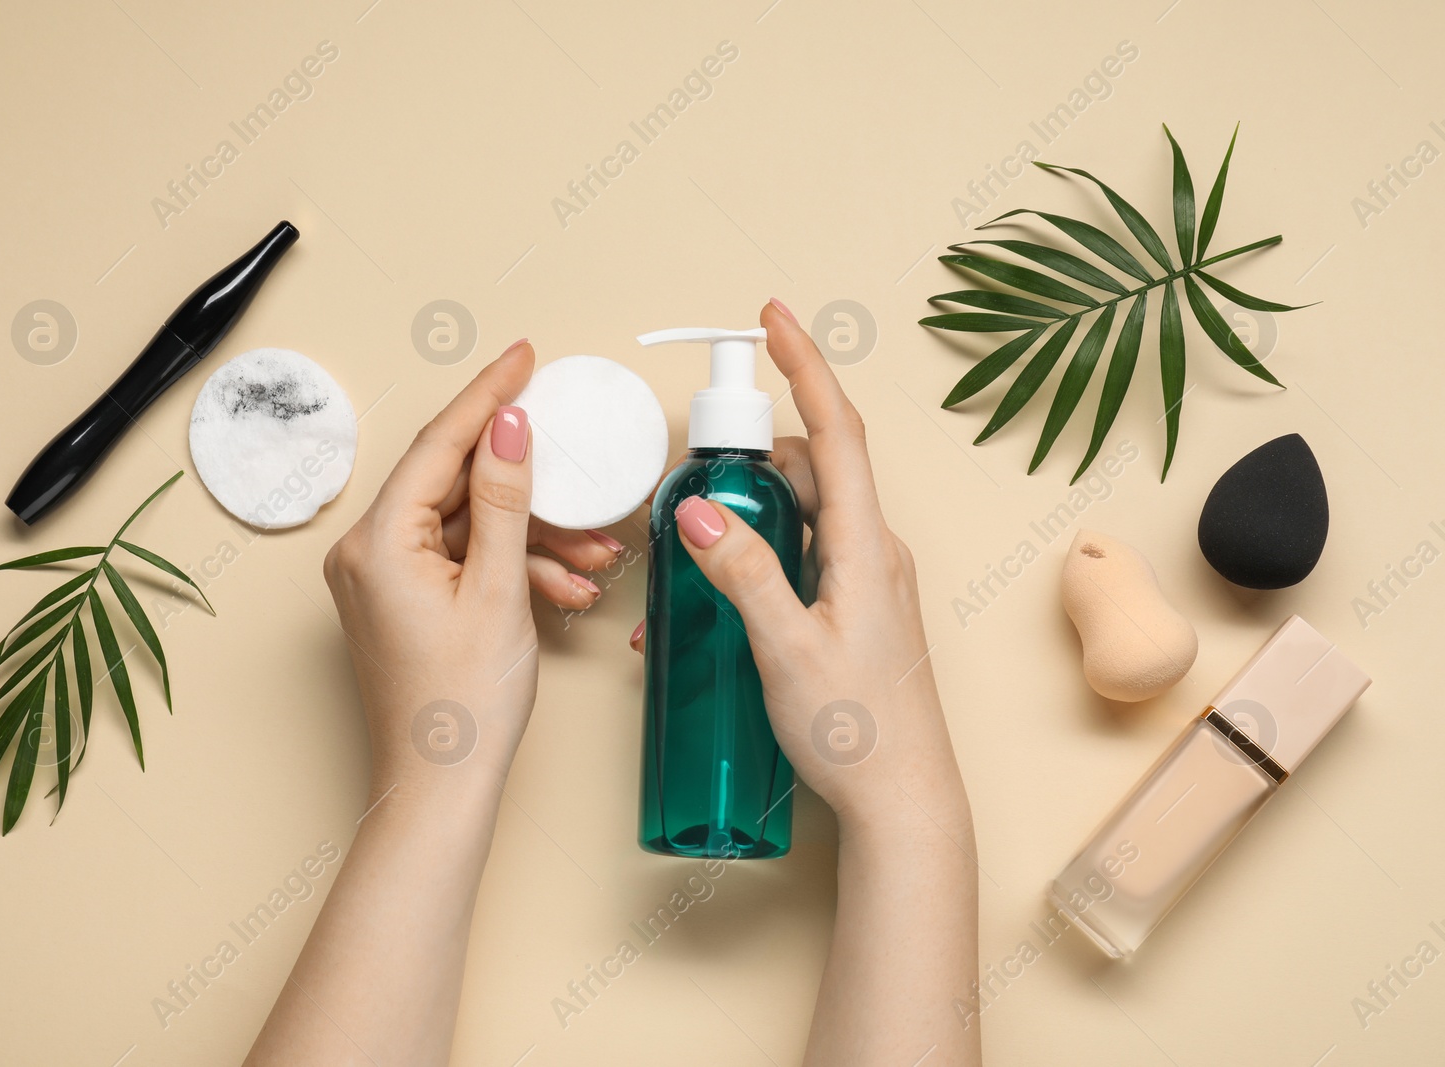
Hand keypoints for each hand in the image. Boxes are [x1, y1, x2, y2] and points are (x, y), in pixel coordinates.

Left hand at [322, 340, 621, 796]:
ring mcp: (384, 579)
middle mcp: (367, 552)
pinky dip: (513, 567)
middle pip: (456, 483)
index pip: (439, 444)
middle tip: (577, 459)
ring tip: (593, 556)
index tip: (523, 357)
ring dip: (533, 536)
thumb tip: (507, 427)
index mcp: (377, 541)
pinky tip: (565, 588)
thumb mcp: (497, 590)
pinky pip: (463, 561)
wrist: (441, 791)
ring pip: (469, 525)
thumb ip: (503, 500)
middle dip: (530, 485)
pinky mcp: (404, 601)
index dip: (488, 396)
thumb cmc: (461, 708)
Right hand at [636, 303, 968, 834]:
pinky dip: (763, 550)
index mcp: (866, 547)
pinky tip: (724, 593)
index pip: (836, 432)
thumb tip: (701, 510)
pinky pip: (807, 552)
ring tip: (694, 549)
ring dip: (749, 511)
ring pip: (804, 511)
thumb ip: (743, 575)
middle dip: (748, 454)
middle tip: (691, 474)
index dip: (805, 366)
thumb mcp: (784, 650)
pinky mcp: (858, 606)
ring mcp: (869, 579)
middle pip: (811, 467)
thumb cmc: (856, 732)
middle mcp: (876, 551)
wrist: (903, 801)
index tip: (772, 316)